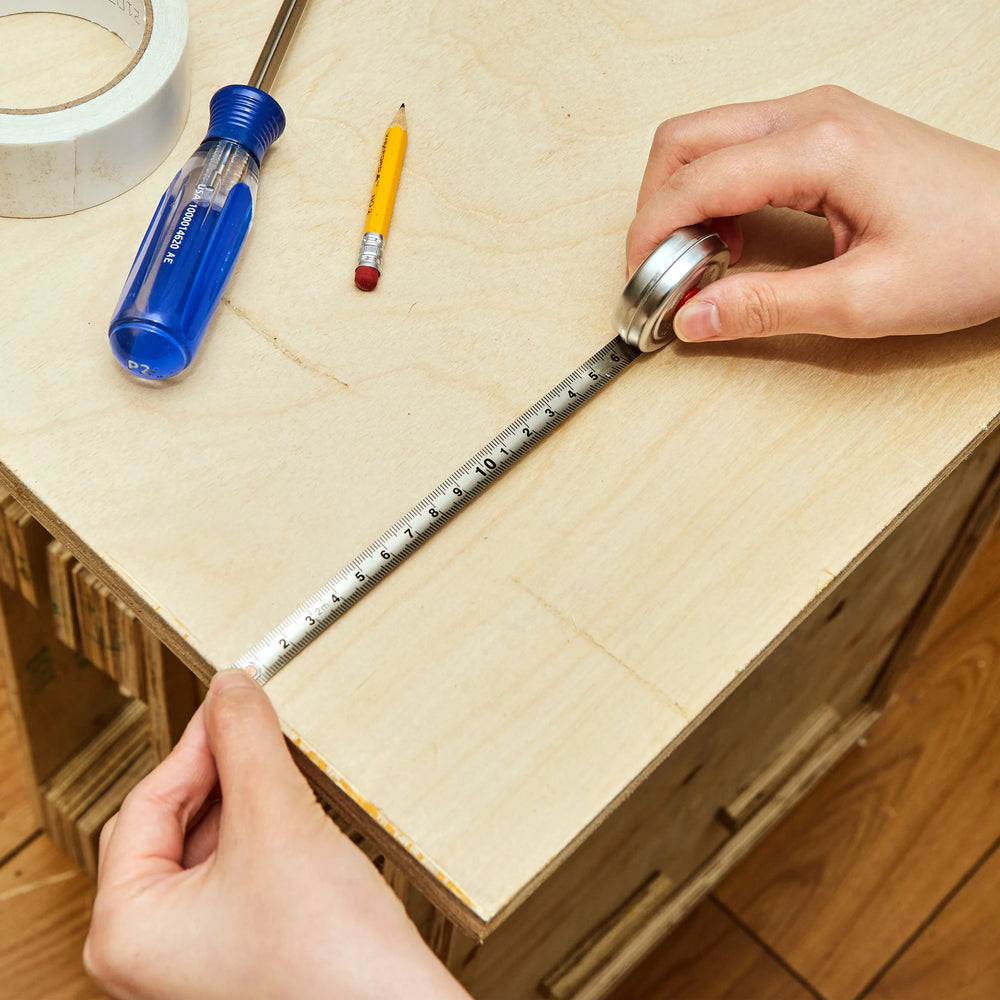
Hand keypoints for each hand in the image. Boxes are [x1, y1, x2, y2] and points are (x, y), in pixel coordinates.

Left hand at [84, 670, 470, 999]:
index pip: (145, 803)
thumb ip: (245, 741)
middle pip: (171, 827)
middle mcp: (146, 955)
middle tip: (261, 731)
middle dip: (221, 776)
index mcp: (126, 929)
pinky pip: (233, 881)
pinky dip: (263, 841)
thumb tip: (230, 689)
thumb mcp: (277, 822)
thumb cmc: (328, 965)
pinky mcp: (235, 963)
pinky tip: (300, 824)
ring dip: (246, 804)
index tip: (235, 702)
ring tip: (287, 776)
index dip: (196, 744)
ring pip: (206, 851)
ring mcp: (190, 965)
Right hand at [626, 85, 999, 341]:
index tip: (640, 284)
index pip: (697, 180)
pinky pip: (738, 148)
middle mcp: (812, 116)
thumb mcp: (863, 300)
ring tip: (695, 264)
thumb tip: (691, 318)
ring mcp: (818, 117)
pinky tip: (727, 242)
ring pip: (705, 139)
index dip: (652, 235)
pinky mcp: (824, 132)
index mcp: (821, 148)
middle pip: (684, 140)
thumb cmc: (973, 252)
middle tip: (659, 271)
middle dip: (653, 207)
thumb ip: (766, 308)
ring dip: (681, 199)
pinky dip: (712, 194)